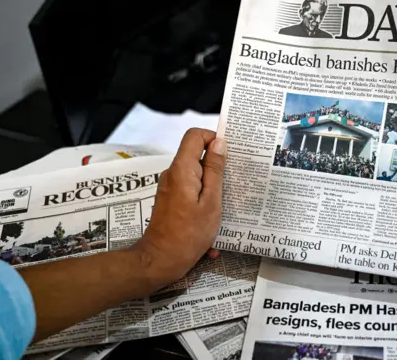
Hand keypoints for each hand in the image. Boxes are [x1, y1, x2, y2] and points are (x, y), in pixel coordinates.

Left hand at [132, 129, 226, 288]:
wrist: (160, 261)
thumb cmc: (189, 233)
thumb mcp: (211, 202)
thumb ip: (215, 171)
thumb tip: (219, 143)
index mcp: (182, 169)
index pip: (195, 136)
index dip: (213, 138)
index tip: (230, 153)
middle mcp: (173, 173)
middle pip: (196, 155)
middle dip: (217, 166)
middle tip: (236, 182)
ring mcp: (170, 187)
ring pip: (196, 176)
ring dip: (212, 189)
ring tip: (227, 207)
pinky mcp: (171, 200)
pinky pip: (191, 192)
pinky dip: (203, 203)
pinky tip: (213, 224)